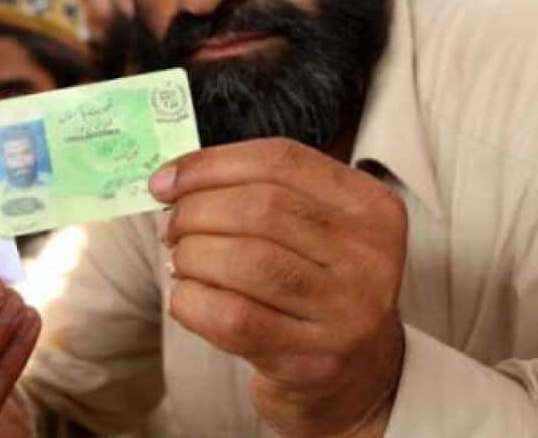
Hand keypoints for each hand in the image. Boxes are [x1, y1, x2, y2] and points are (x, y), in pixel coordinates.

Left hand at [154, 139, 408, 437]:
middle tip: (172, 227)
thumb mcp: (315, 230)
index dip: (211, 165)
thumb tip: (171, 179)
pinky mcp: (313, 361)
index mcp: (371, 206)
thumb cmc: (318, 288)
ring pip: (246, 261)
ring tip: (181, 261)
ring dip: (192, 256)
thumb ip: (259, 192)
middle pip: (261, 207)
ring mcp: (347, 312)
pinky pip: (233, 318)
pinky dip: (192, 301)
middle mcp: (370, 256)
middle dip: (196, 212)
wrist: (358, 378)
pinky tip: (187, 298)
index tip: (165, 181)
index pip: (282, 160)